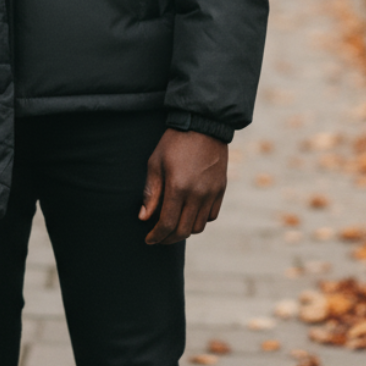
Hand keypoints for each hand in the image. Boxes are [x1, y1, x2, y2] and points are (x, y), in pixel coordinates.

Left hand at [140, 129, 227, 244]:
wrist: (203, 126)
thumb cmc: (174, 143)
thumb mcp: (156, 163)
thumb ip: (151, 193)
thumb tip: (144, 218)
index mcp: (178, 187)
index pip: (167, 223)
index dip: (157, 236)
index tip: (149, 239)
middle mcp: (198, 194)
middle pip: (184, 230)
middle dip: (168, 239)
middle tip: (158, 238)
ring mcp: (212, 193)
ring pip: (199, 226)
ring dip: (184, 231)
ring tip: (172, 226)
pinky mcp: (221, 190)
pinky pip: (211, 216)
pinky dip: (199, 220)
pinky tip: (188, 214)